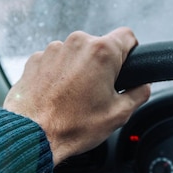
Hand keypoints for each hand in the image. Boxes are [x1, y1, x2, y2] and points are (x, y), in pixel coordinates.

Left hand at [3, 27, 150, 164]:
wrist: (29, 136)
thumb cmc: (73, 126)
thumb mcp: (118, 114)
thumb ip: (138, 94)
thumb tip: (143, 86)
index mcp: (102, 52)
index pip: (128, 36)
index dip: (131, 51)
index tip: (127, 65)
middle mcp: (77, 43)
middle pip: (100, 46)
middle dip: (102, 65)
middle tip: (99, 92)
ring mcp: (53, 49)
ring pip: (76, 54)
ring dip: (79, 69)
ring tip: (74, 97)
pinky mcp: (35, 59)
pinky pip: (55, 61)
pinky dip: (58, 75)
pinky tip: (57, 96)